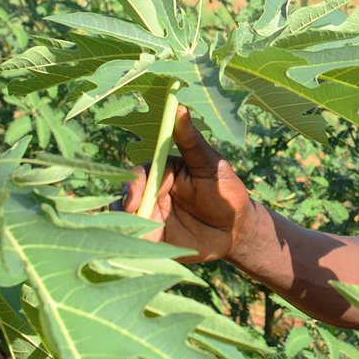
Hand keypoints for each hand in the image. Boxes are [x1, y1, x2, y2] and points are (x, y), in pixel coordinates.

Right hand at [120, 105, 256, 262]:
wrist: (237, 230)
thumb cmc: (227, 191)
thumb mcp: (211, 166)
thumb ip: (192, 142)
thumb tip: (179, 107)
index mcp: (162, 171)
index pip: (138, 174)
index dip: (132, 185)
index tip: (133, 197)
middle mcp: (150, 192)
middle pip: (125, 198)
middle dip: (122, 208)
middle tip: (129, 220)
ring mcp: (149, 216)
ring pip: (123, 219)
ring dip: (121, 226)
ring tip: (127, 236)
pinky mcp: (151, 239)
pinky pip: (133, 240)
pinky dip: (128, 244)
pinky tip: (129, 251)